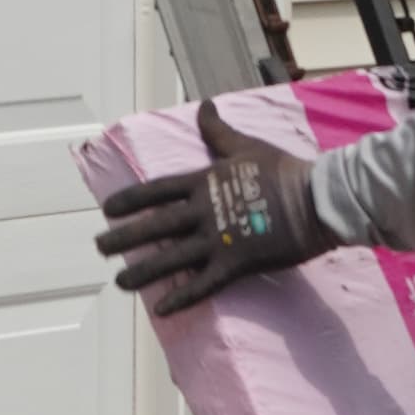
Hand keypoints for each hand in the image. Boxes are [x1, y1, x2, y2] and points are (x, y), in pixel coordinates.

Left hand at [95, 115, 334, 315]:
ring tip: (119, 284)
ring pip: (171, 258)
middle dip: (123, 239)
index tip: (107, 210)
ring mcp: (217, 239)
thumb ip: (218, 131)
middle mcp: (203, 211)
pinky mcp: (235, 263)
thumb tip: (203, 105)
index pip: (156, 191)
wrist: (315, 199)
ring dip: (143, 273)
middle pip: (155, 226)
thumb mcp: (245, 145)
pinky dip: (181, 298)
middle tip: (99, 248)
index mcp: (203, 182)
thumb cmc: (282, 170)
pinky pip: (202, 285)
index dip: (130, 201)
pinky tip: (161, 310)